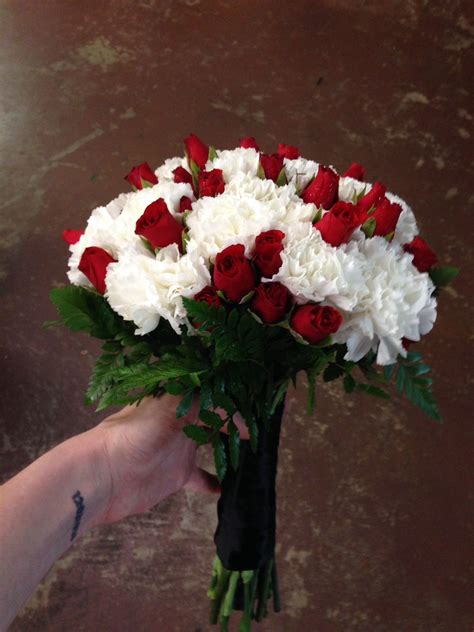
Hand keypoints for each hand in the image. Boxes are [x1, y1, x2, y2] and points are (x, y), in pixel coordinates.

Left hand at [95, 395, 246, 523]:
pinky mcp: (175, 476)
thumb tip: (232, 413)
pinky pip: (201, 478)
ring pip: (210, 445)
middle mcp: (181, 422)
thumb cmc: (132, 435)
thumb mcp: (170, 408)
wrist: (102, 476)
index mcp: (177, 401)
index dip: (232, 404)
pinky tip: (226, 487)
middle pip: (213, 418)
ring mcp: (179, 449)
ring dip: (227, 449)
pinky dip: (213, 482)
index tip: (251, 420)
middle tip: (254, 434)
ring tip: (247, 454)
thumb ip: (202, 403)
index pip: (211, 395)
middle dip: (232, 423)